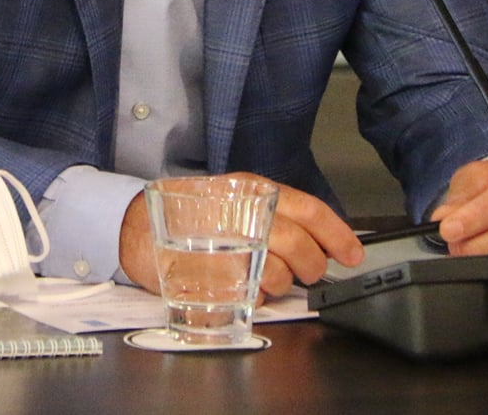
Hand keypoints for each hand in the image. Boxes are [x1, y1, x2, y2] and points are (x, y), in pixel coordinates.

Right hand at [119, 175, 364, 301]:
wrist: (135, 224)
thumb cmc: (188, 211)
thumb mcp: (233, 197)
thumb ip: (271, 212)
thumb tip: (314, 237)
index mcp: (253, 191)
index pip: (309, 210)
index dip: (337, 235)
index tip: (353, 254)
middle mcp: (244, 214)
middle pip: (299, 246)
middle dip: (312, 266)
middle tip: (310, 273)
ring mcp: (227, 246)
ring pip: (277, 274)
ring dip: (280, 284)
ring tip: (266, 277)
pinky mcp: (212, 275)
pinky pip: (250, 294)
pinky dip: (254, 296)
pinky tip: (243, 286)